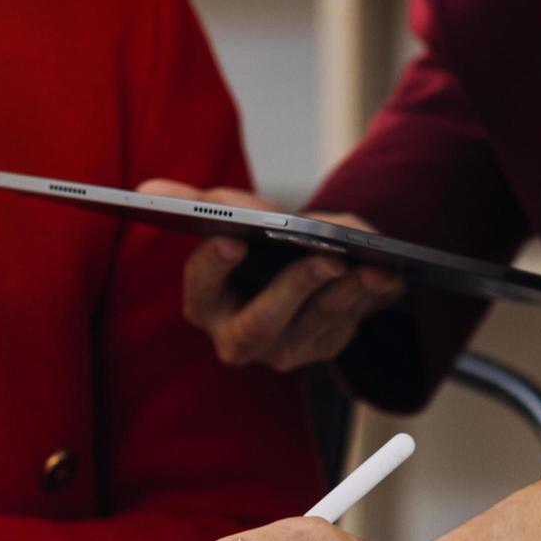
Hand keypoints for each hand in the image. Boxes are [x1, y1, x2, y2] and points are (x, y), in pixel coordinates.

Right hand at [138, 179, 404, 370]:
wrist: (301, 265)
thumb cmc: (257, 242)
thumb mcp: (234, 220)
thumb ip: (200, 206)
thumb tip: (150, 189)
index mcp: (205, 303)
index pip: (200, 288)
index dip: (212, 266)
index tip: (232, 239)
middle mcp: (237, 338)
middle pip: (259, 326)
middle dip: (294, 290)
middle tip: (327, 258)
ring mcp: (284, 350)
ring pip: (313, 331)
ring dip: (345, 296)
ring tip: (372, 266)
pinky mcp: (324, 347)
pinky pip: (349, 328)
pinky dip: (369, 299)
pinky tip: (390, 275)